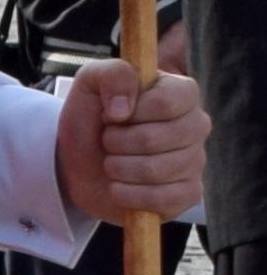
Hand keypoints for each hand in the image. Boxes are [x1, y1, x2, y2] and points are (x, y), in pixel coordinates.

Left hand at [57, 58, 208, 226]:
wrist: (78, 163)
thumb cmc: (91, 119)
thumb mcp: (91, 84)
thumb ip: (112, 75)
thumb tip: (123, 109)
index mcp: (181, 93)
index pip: (167, 102)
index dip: (131, 112)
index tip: (112, 114)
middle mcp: (196, 125)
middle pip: (156, 138)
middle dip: (115, 142)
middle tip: (107, 141)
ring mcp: (196, 161)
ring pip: (155, 171)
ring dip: (117, 169)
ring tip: (111, 162)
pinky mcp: (188, 193)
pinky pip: (162, 199)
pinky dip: (128, 195)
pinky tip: (119, 187)